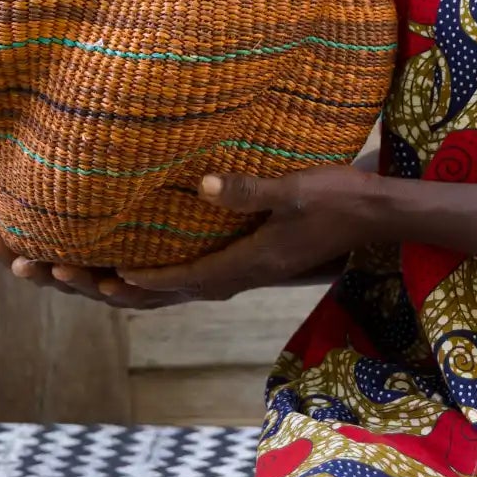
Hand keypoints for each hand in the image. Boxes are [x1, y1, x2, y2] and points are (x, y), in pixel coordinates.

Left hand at [0, 157, 393, 309]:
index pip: (164, 283)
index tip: (75, 272)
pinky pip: (155, 276)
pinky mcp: (220, 259)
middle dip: (76, 279)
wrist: (371, 221)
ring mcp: (217, 272)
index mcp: (233, 267)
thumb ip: (252, 190)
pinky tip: (90, 252)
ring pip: (138, 289)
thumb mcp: (301, 192)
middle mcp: (217, 278)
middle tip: (20, 262)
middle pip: (134, 294)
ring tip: (30, 260)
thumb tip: (202, 184)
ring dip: (84, 278)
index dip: (118, 280)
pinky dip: (115, 271)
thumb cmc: (340, 202)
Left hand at [120, 164, 392, 301]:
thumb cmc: (341, 197)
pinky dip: (183, 280)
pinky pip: (214, 277)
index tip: (116, 277)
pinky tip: (172, 270)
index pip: (194, 277)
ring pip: (198, 288)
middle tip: (98, 289)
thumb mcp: (297, 188)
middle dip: (143, 293)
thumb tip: (201, 183)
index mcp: (256, 260)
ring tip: (117, 285)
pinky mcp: (266, 261)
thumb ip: (250, 190)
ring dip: (159, 290)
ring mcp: (260, 270)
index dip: (153, 279)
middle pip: (187, 292)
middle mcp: (252, 272)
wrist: (378, 216)